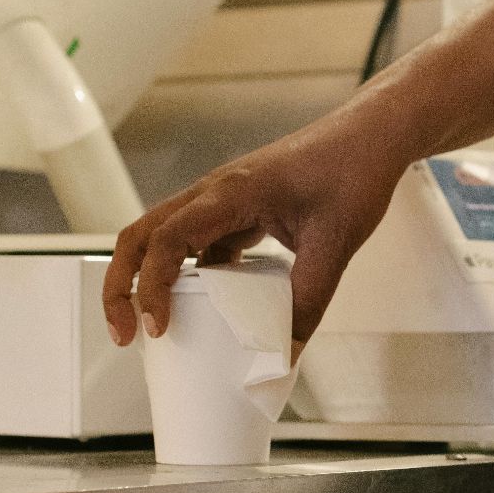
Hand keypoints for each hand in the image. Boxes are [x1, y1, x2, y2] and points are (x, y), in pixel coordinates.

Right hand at [103, 124, 406, 347]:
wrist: (372, 137)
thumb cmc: (354, 174)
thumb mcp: (335, 244)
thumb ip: (309, 301)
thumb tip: (286, 355)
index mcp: (228, 194)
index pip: (165, 240)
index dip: (151, 287)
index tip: (156, 328)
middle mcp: (214, 194)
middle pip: (140, 236)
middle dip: (122, 285)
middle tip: (126, 335)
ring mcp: (223, 201)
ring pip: (165, 239)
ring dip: (151, 280)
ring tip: (158, 328)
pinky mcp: (240, 210)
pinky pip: (200, 244)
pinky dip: (192, 276)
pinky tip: (211, 308)